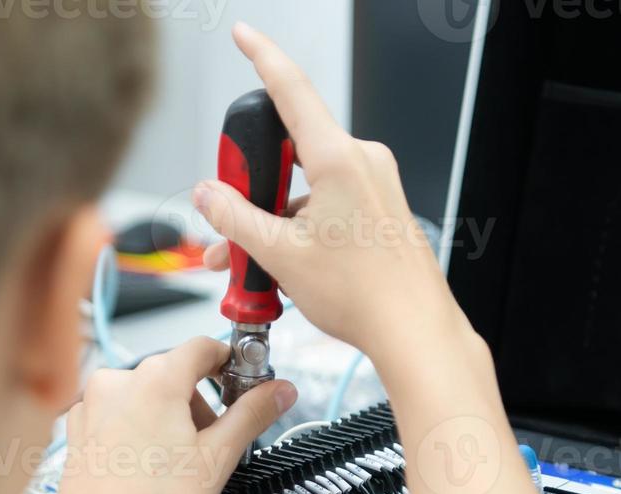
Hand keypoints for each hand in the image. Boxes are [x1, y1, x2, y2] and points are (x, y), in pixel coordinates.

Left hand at [51, 336, 295, 493]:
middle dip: (201, 404)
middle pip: (175, 374)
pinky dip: (141, 431)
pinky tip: (149, 468)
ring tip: (178, 466)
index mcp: (156, 379)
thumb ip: (252, 415)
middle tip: (214, 445)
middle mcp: (119, 382)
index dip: (231, 364)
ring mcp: (94, 405)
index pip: (204, 347)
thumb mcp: (219, 459)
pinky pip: (121, 415)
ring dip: (171, 419)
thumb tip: (280, 391)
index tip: (244, 386)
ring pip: (147, 396)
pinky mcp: (81, 428)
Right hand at [193, 23, 472, 367]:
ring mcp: (375, 185)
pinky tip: (282, 264)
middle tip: (227, 220)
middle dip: (250, 185)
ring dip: (271, 217)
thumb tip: (208, 195)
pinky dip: (299, 225)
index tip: (245, 35)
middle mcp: (362, 162)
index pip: (292, 89)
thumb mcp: (280, 255)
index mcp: (339, 159)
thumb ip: (235, 218)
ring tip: (248, 262)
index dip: (263, 56)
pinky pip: (328, 202)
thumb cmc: (365, 296)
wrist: (413, 331)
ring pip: (306, 185)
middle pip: (290, 151)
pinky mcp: (380, 208)